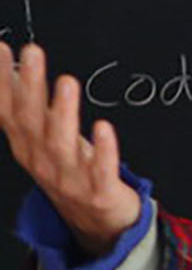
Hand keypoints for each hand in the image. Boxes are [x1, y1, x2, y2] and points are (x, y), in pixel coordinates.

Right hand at [0, 43, 141, 256]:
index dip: (3, 81)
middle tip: (32, 52)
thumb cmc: (71, 169)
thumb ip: (27, 104)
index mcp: (27, 146)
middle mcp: (42, 160)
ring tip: (66, 81)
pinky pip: (100, 169)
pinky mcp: (98, 190)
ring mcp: (68, 177)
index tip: (3, 49)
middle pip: (32, 121)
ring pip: (61, 143)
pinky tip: (103, 127)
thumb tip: (9, 67)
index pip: (9, 110)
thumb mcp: (43, 138)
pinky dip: (102, 149)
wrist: (96, 221)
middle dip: (29, 86)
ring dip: (62, 112)